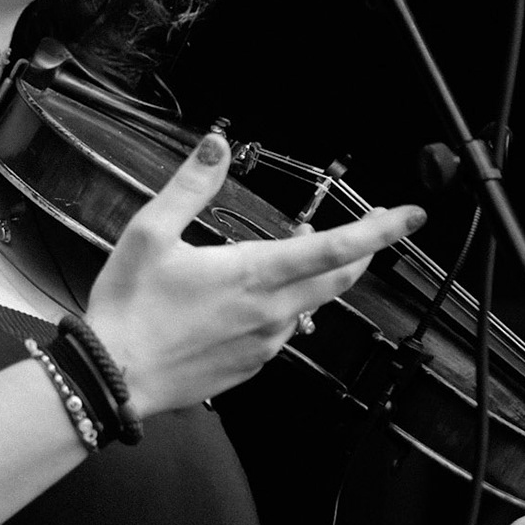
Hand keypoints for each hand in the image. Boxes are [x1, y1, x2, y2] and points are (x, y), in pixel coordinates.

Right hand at [84, 132, 424, 415]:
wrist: (113, 379)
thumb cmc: (130, 308)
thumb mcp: (152, 233)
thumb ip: (191, 186)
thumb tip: (216, 146)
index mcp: (255, 274)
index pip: (334, 248)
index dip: (379, 230)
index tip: (410, 216)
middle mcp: (271, 312)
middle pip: (338, 278)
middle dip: (363, 250)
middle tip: (374, 227)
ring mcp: (264, 343)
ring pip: (310, 304)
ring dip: (316, 275)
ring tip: (296, 251)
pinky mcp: (251, 365)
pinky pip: (283, 330)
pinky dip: (286, 305)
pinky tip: (256, 296)